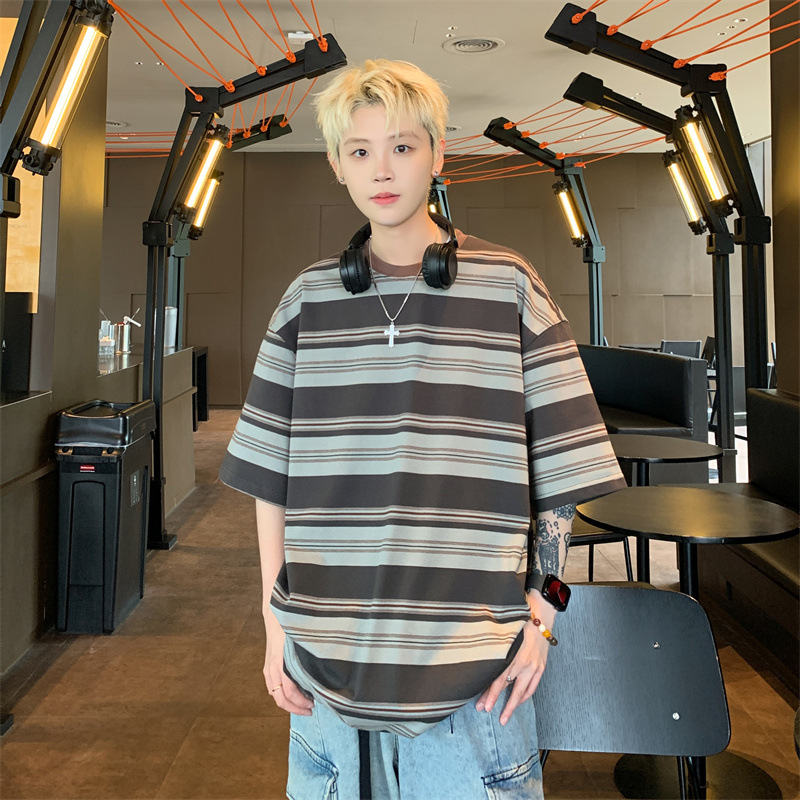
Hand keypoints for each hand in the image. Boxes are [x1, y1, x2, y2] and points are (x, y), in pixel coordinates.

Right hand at [263, 611, 313, 715]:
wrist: (276, 615)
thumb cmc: (291, 627)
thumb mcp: (303, 642)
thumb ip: (311, 657)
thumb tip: (327, 672)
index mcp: (282, 664)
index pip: (289, 692)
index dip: (301, 703)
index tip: (313, 705)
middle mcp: (273, 669)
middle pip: (281, 699)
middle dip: (295, 708)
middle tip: (310, 710)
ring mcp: (268, 669)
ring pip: (275, 695)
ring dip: (288, 703)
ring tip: (303, 704)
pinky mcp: (267, 667)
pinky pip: (271, 688)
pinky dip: (281, 695)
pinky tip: (292, 694)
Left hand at [475, 594, 555, 724]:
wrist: (541, 614)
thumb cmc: (519, 619)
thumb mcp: (503, 631)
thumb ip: (494, 646)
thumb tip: (477, 658)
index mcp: (513, 653)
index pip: (499, 679)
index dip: (490, 693)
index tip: (482, 705)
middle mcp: (524, 662)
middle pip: (508, 687)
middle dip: (496, 701)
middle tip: (485, 711)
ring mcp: (534, 666)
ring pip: (522, 691)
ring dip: (512, 705)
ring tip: (504, 717)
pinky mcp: (541, 667)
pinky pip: (533, 686)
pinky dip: (525, 696)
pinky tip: (518, 702)